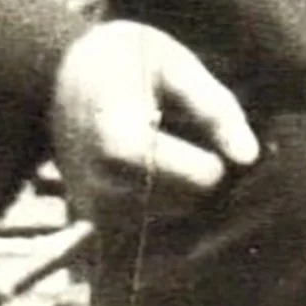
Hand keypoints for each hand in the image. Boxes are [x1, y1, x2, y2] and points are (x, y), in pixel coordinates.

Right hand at [48, 21, 257, 227]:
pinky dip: (169, 221)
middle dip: (206, 182)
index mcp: (119, 145)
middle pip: (195, 206)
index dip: (218, 154)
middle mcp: (102, 191)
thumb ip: (214, 108)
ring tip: (168, 157)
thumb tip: (249, 157)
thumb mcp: (173, 63)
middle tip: (187, 141)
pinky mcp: (96, 231)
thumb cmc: (123, 62)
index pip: (207, 177)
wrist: (56, 79)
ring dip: (189, 201)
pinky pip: (155, 243)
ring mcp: (96, 218)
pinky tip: (161, 184)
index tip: (204, 130)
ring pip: (180, 228)